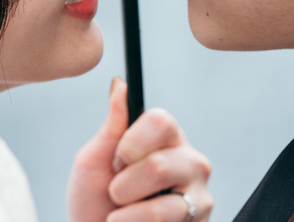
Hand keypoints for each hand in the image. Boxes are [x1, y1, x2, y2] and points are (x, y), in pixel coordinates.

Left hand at [68, 78, 212, 221]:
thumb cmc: (94, 198)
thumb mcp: (94, 160)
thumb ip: (112, 126)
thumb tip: (120, 84)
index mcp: (165, 137)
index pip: (161, 121)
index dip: (132, 143)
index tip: (116, 160)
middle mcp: (190, 162)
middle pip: (158, 167)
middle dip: (123, 186)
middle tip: (116, 193)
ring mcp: (199, 196)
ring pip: (162, 206)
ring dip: (126, 216)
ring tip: (122, 216)